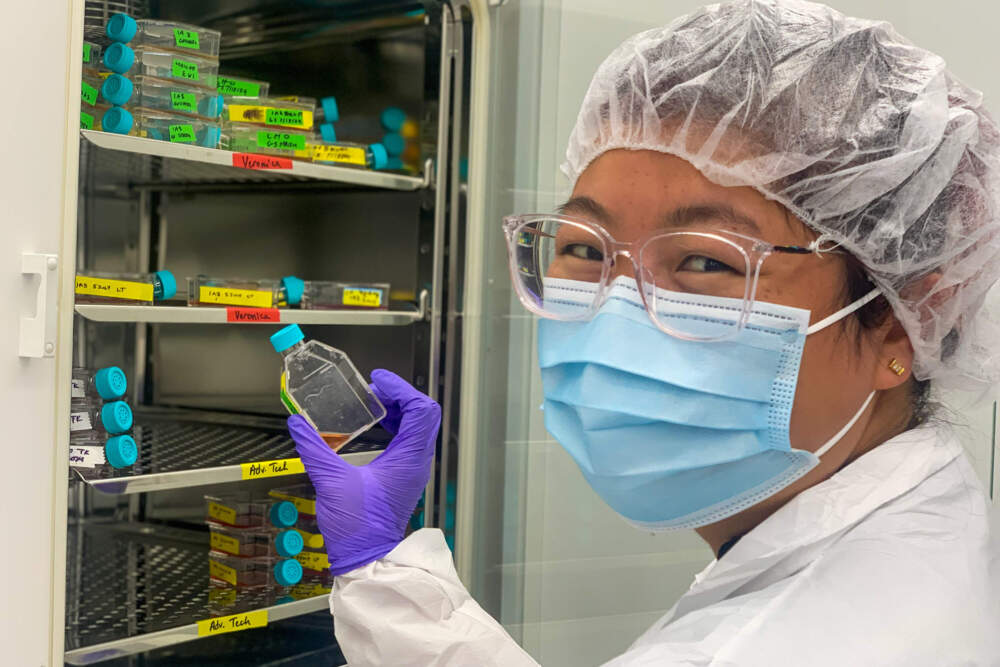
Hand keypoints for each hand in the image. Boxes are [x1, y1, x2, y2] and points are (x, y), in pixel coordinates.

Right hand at [288, 369, 440, 574]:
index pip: (422, 410)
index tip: (378, 381)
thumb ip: (314, 449)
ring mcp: (412, 469)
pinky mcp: (404, 476)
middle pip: (422, 414)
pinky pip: (408, 441)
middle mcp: (417, 461)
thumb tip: (298, 424)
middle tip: (373, 390)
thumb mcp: (331, 482)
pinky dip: (395, 426)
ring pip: (417, 427)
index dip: (402, 389)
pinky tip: (374, 425)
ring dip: (398, 410)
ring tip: (372, 402)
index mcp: (408, 459)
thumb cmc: (356, 526)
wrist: (366, 558)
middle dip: (399, 396)